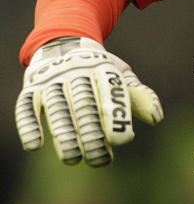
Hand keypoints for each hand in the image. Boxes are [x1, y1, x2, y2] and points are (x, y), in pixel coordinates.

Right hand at [15, 36, 162, 166]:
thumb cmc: (100, 70)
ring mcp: (52, 78)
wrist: (64, 43)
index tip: (122, 140)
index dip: (117, 115)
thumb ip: (138, 96)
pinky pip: (26, 106)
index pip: (111, 91)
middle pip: (84, 105)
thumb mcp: (120, 76)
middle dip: (92, 134)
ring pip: (57, 108)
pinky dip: (29, 125)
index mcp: (103, 67)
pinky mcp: (30, 87)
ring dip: (64, 135)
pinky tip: (35, 146)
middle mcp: (76, 70)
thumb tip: (156, 118)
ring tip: (73, 159)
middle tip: (100, 160)